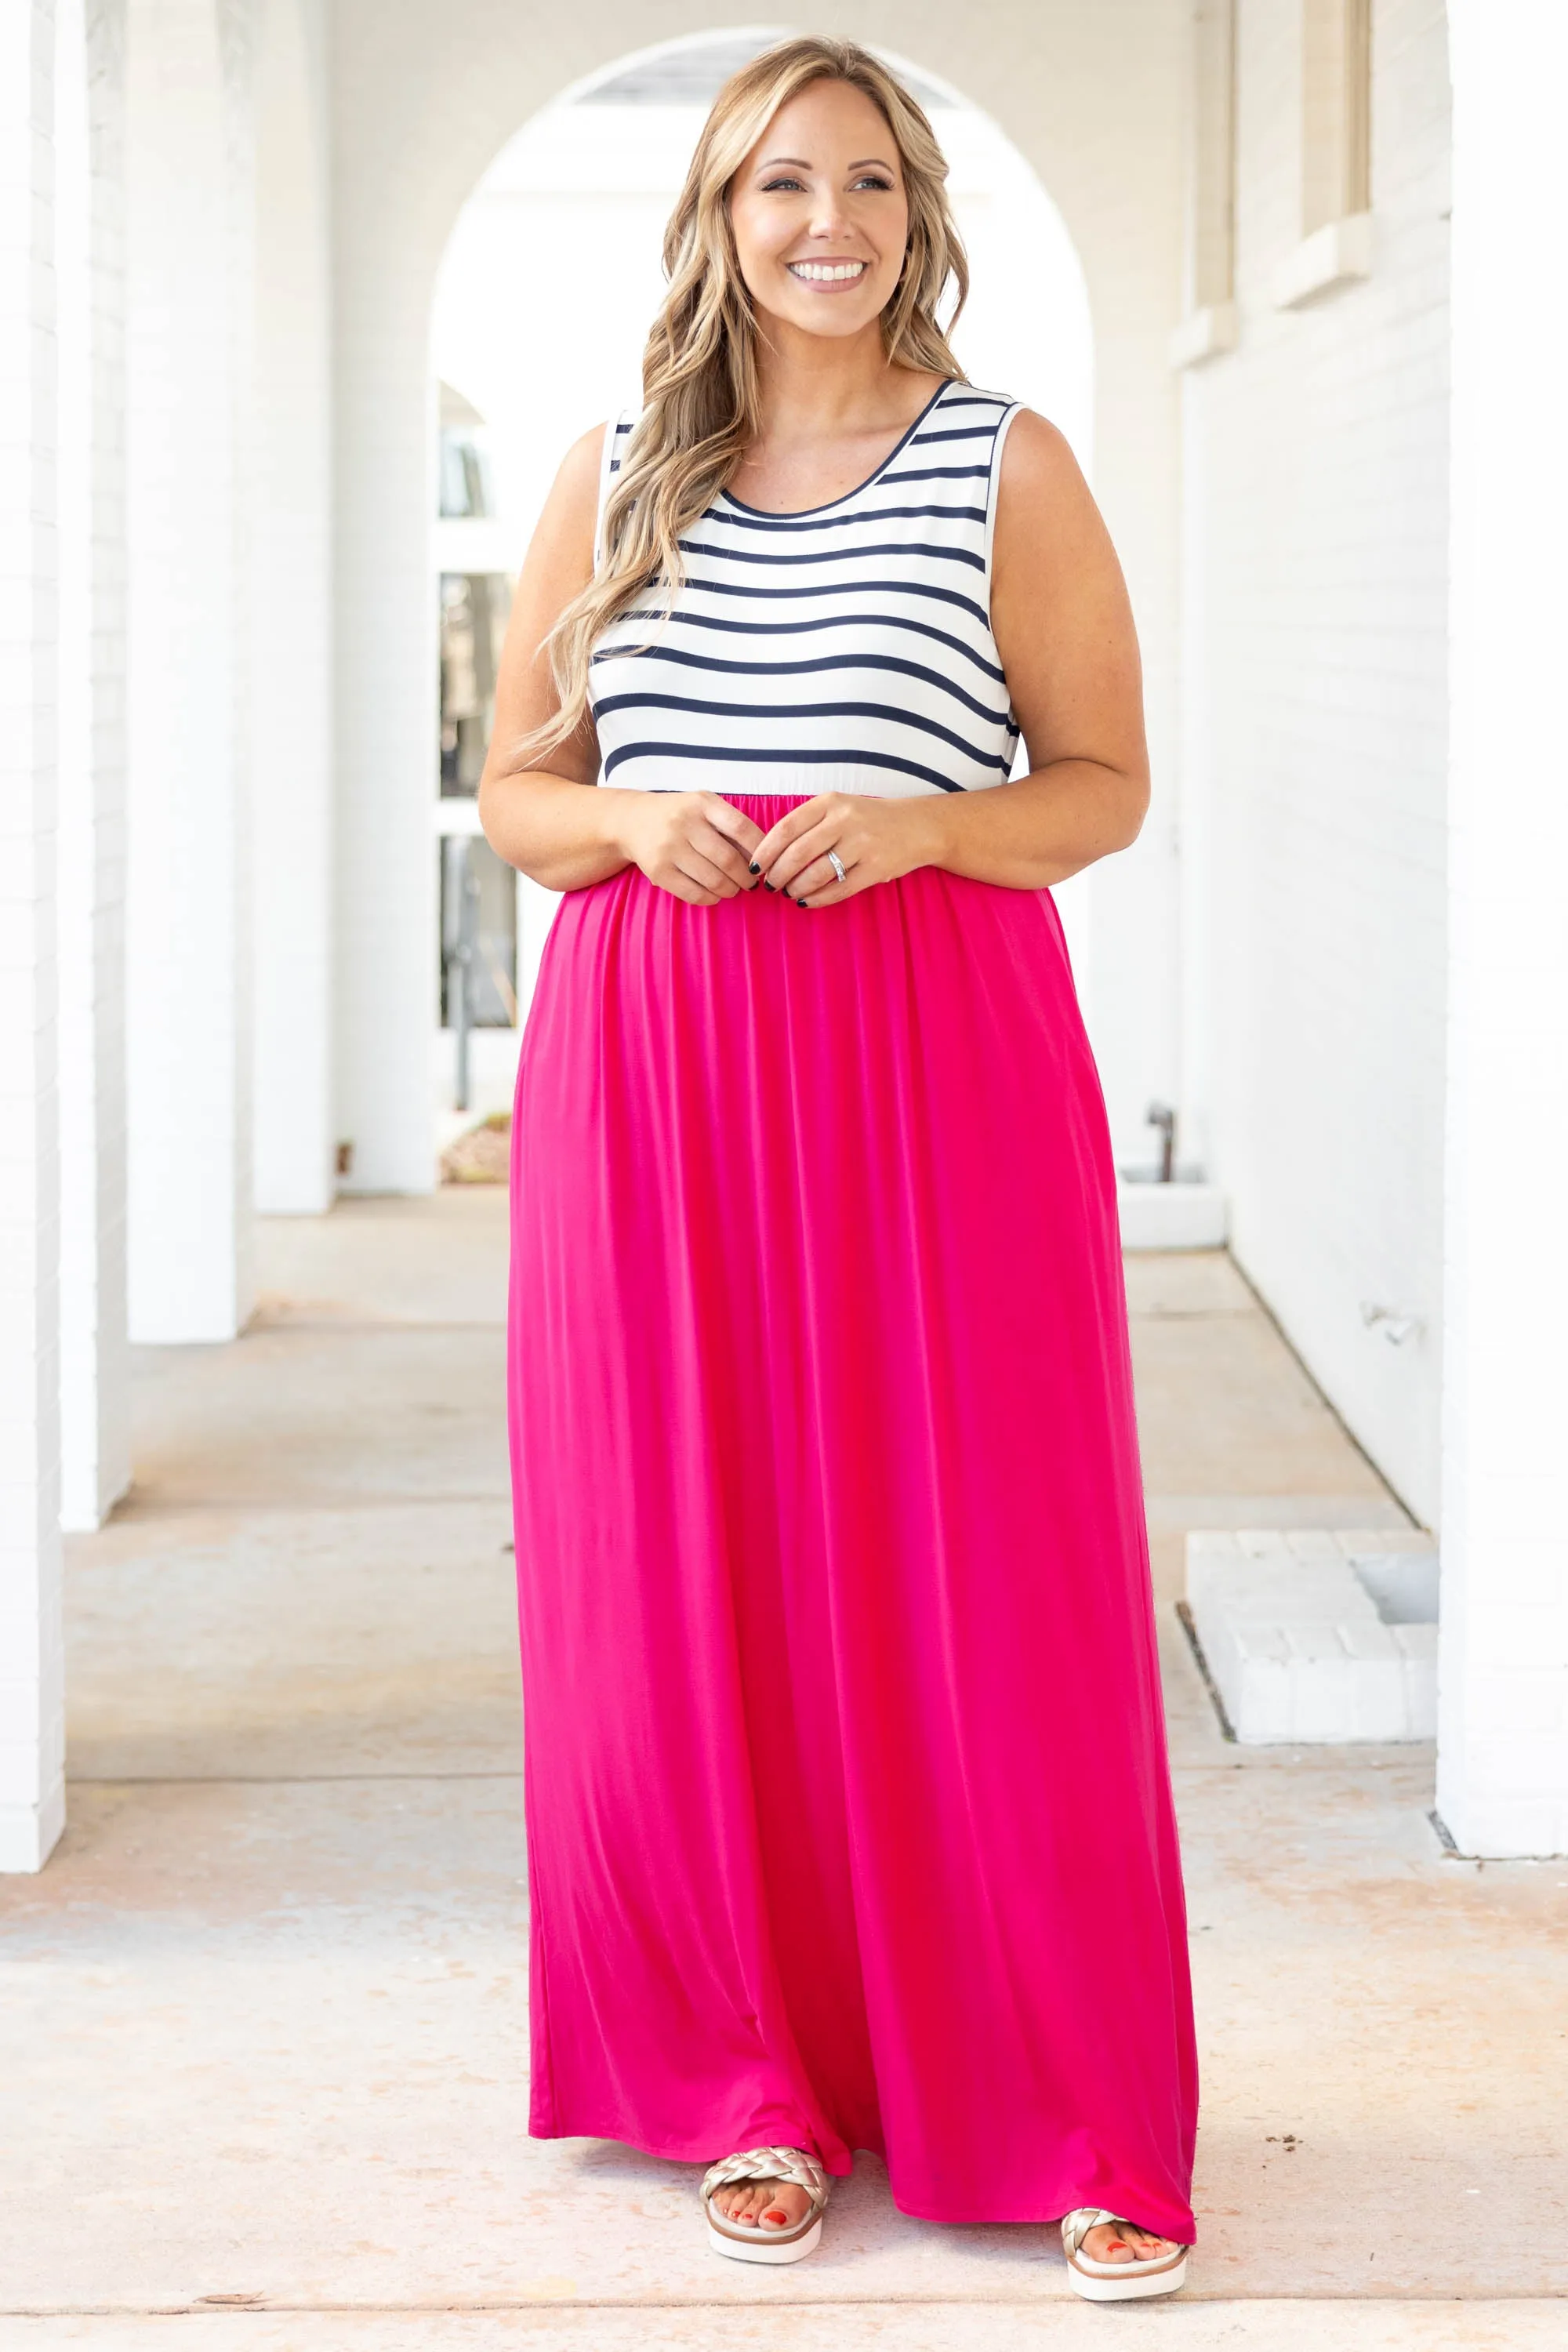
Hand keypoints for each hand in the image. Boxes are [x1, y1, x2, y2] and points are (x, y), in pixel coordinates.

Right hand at [611, 790, 765, 904]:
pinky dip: (710, 898)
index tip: (765, 862)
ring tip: (733, 889)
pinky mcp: (658, 870)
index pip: (741, 827)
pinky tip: (715, 894)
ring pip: (713, 880)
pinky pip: (693, 893)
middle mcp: (684, 823)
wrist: (633, 820)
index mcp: (702, 803)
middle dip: (746, 877)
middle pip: (728, 859)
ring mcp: (669, 847)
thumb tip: (764, 857)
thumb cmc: (680, 815)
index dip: (759, 849)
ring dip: (730, 890)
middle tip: (750, 883)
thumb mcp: (704, 806)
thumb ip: (731, 825)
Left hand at [751, 792, 944, 905]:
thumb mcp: (838, 808)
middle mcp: (845, 820)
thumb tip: (770, 855)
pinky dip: (818, 899)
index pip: (786, 828)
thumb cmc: (868, 819)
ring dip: (796, 888)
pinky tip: (808, 902)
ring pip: (817, 873)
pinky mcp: (876, 868)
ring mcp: (862, 844)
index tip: (755, 867)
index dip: (765, 851)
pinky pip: (839, 889)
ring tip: (790, 893)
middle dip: (778, 874)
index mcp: (830, 803)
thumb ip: (808, 824)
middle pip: (798, 853)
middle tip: (771, 885)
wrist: (917, 826)